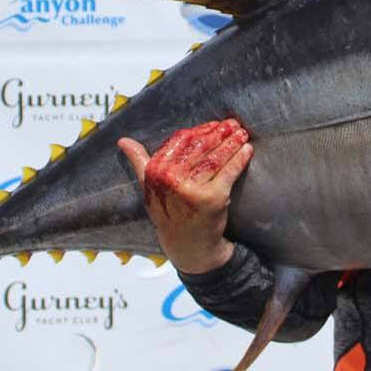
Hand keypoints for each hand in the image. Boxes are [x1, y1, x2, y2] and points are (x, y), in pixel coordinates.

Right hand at [117, 119, 251, 273]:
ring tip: (241, 133)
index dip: (200, 130)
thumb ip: (139, 162)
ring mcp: (192, 189)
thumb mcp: (149, 188)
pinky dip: (240, 159)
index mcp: (156, 172)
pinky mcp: (212, 198)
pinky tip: (247, 150)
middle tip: (232, 124)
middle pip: (200, 147)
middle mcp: (171, 179)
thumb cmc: (169, 213)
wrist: (187, 246)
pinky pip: (229, 172)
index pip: (181, 141)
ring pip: (216, 158)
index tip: (214, 124)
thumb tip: (123, 141)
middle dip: (219, 133)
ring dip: (232, 143)